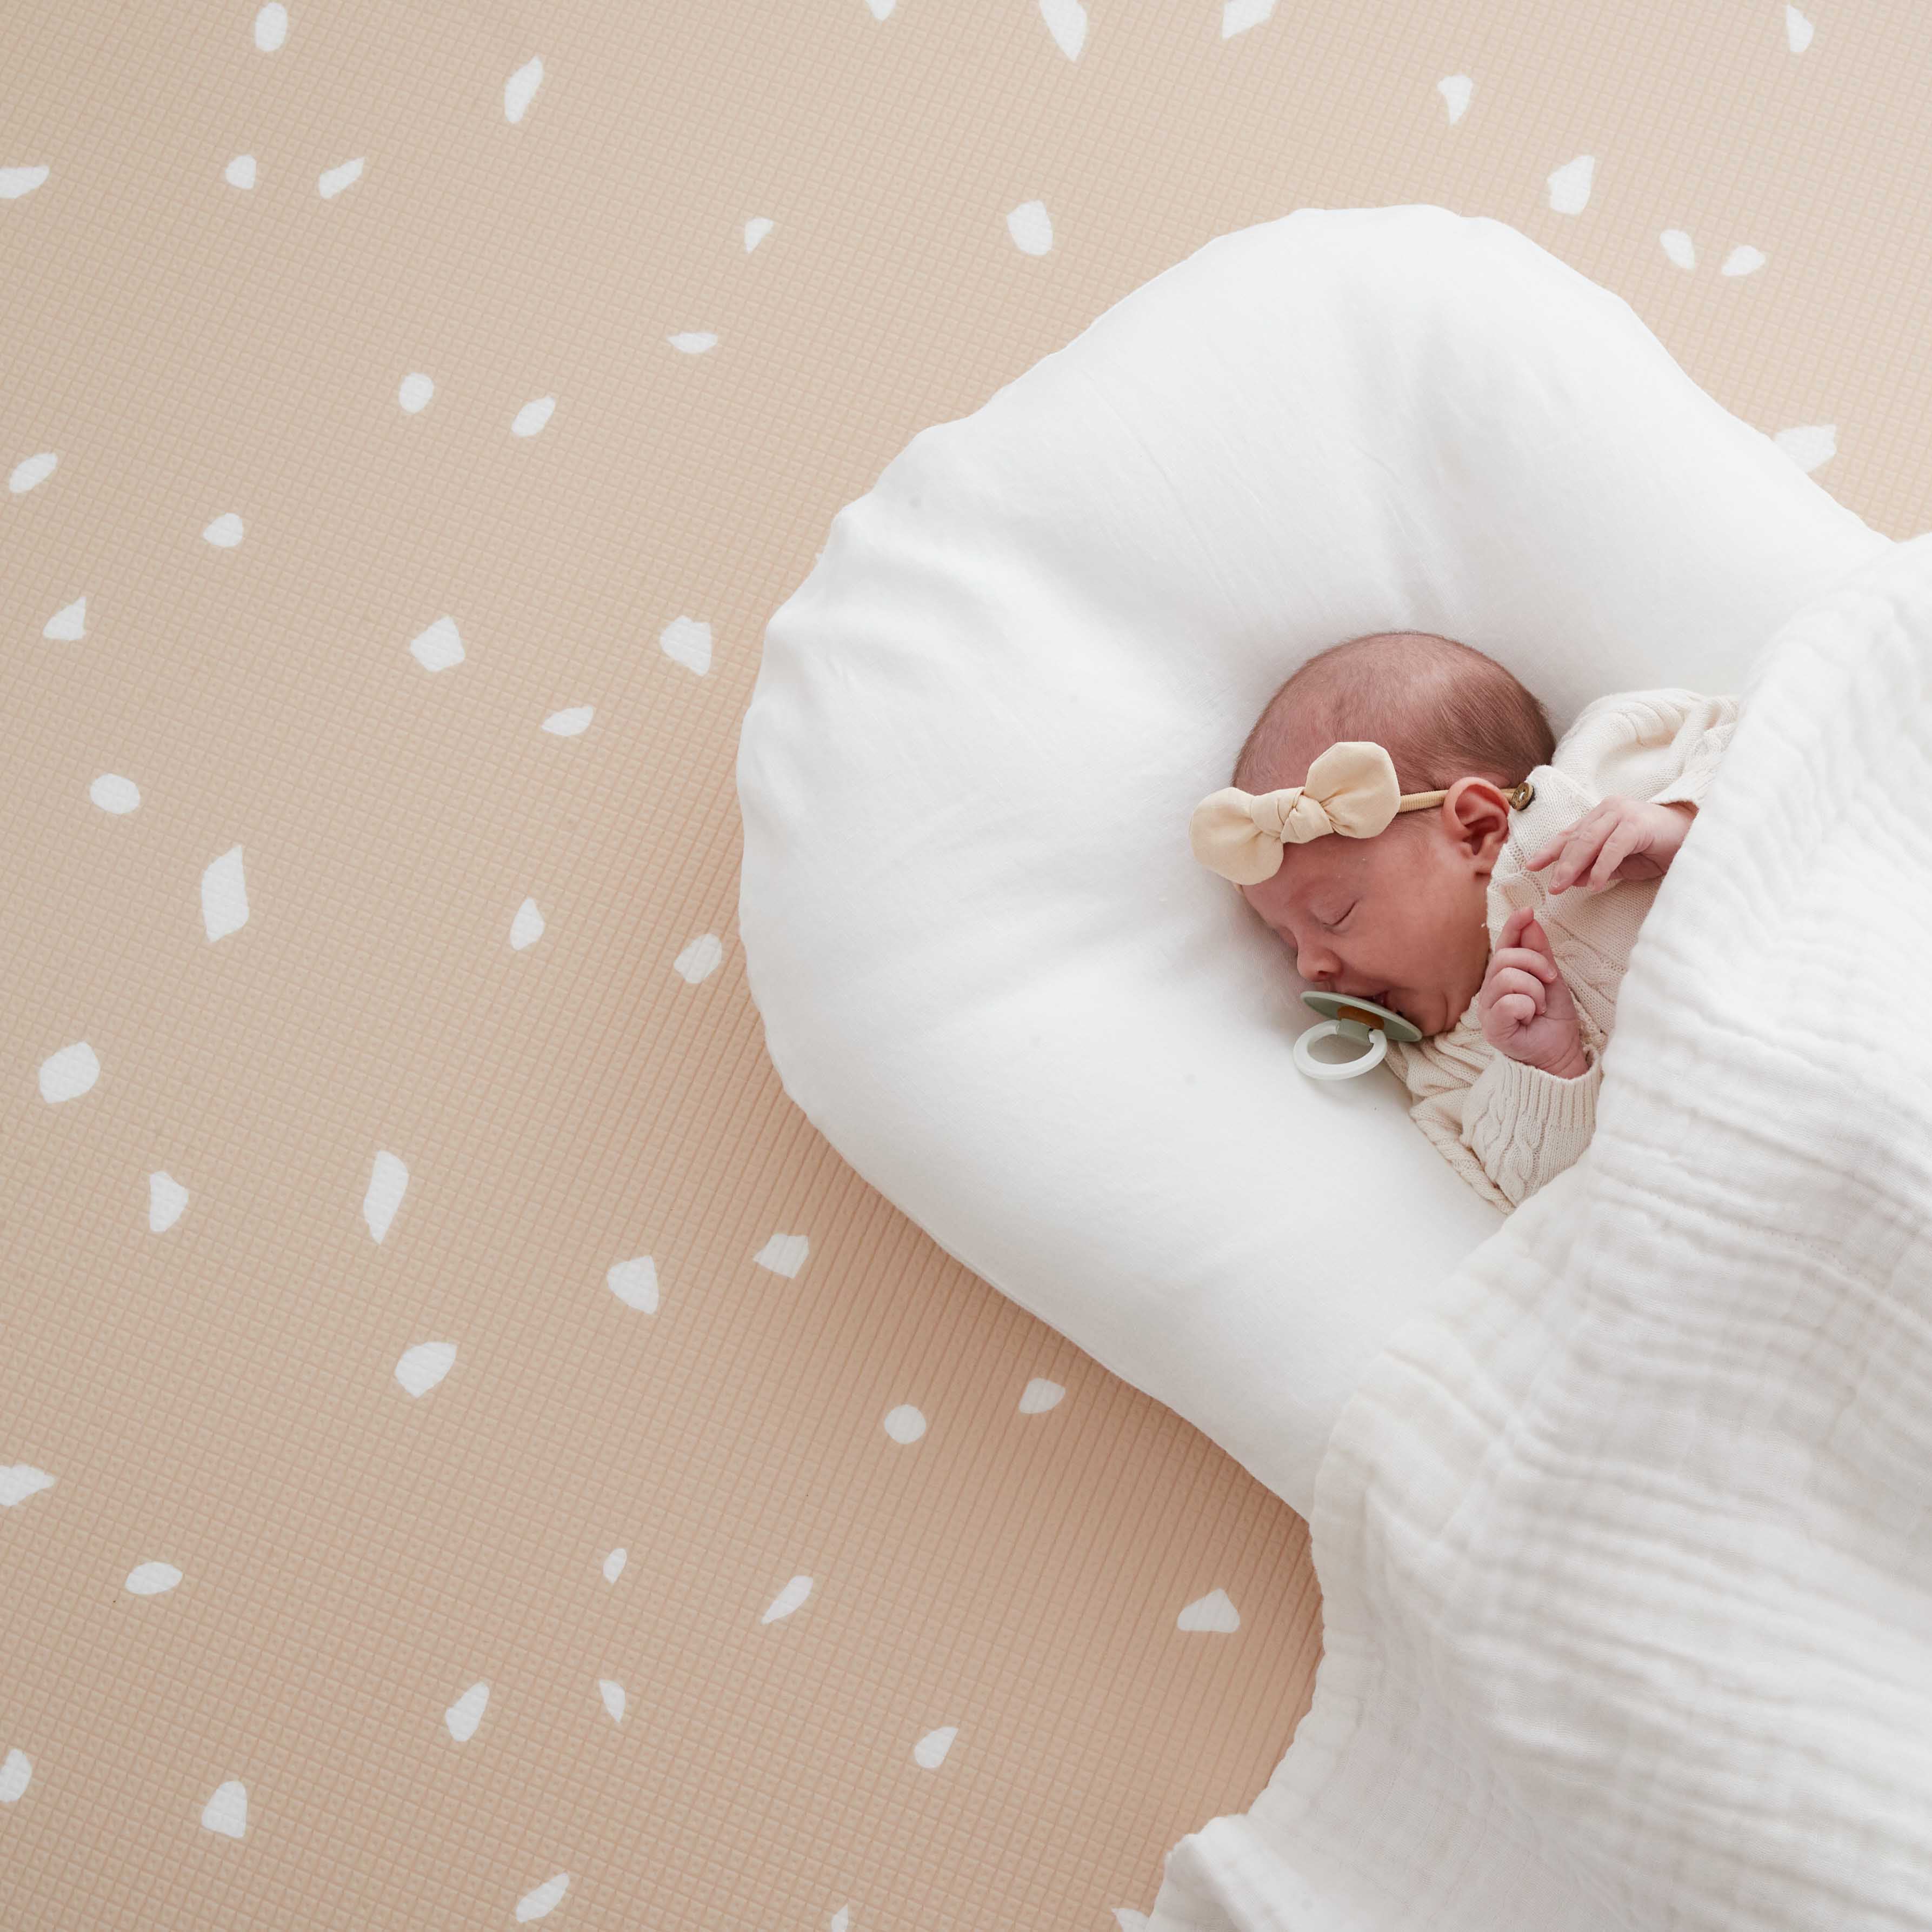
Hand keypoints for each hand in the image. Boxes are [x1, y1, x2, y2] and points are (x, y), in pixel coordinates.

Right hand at [1479, 905, 1586, 1074]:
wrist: (1560, 1051)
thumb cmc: (1553, 1018)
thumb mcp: (1551, 978)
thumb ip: (1539, 951)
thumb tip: (1530, 919)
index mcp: (1502, 975)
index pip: (1503, 944)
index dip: (1513, 926)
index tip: (1528, 911)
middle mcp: (1490, 989)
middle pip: (1505, 958)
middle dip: (1535, 965)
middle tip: (1549, 981)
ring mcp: (1487, 1008)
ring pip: (1507, 978)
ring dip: (1534, 990)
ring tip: (1539, 1006)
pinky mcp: (1492, 1027)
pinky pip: (1509, 1002)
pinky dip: (1527, 1007)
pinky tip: (1530, 1017)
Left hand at [1524, 797, 1694, 893]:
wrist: (1696, 838)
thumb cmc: (1658, 849)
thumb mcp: (1621, 863)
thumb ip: (1595, 868)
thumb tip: (1568, 879)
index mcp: (1602, 815)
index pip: (1570, 834)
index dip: (1550, 850)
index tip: (1531, 866)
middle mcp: (1609, 809)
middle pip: (1576, 838)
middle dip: (1558, 863)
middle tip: (1549, 886)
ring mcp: (1623, 814)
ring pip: (1589, 841)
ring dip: (1573, 866)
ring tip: (1561, 887)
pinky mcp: (1637, 824)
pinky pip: (1613, 848)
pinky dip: (1601, 867)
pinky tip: (1594, 885)